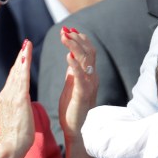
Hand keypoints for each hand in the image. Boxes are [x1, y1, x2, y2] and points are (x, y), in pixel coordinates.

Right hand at [0, 39, 35, 157]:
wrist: (11, 146)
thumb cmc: (15, 137)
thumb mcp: (15, 117)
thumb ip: (15, 107)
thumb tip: (19, 103)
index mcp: (6, 99)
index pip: (13, 79)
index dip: (18, 66)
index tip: (23, 54)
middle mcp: (6, 95)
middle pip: (14, 72)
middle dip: (20, 57)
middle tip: (26, 43)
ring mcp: (11, 97)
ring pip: (17, 73)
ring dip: (22, 58)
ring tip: (27, 45)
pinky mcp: (18, 100)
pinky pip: (21, 80)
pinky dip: (23, 68)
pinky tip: (26, 58)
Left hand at [57, 26, 97, 141]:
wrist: (76, 128)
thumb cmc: (72, 108)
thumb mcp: (72, 84)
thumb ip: (73, 70)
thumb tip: (71, 54)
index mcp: (89, 75)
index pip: (89, 52)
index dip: (80, 39)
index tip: (69, 29)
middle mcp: (92, 78)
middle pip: (89, 52)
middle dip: (77, 39)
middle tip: (65, 30)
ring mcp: (89, 86)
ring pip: (86, 61)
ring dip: (74, 47)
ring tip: (65, 37)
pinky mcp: (82, 94)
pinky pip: (81, 77)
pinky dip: (75, 65)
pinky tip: (68, 56)